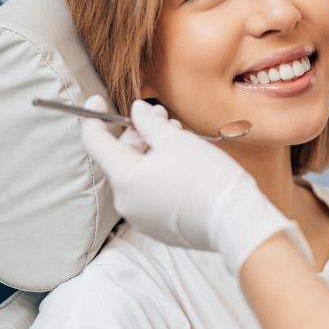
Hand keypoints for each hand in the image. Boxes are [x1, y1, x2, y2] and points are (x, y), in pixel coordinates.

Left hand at [81, 96, 309, 274]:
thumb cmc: (207, 177)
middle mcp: (126, 202)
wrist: (235, 221)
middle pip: (121, 157)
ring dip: (152, 151)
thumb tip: (136, 111)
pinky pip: (149, 192)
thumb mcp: (176, 140)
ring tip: (177, 136)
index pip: (95, 143)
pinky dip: (158, 173)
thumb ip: (149, 123)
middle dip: (139, 132)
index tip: (97, 101)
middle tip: (161, 115)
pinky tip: (181, 161)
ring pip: (138, 174)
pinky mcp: (158, 226)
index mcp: (124, 178)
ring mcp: (141, 217)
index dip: (94, 117)